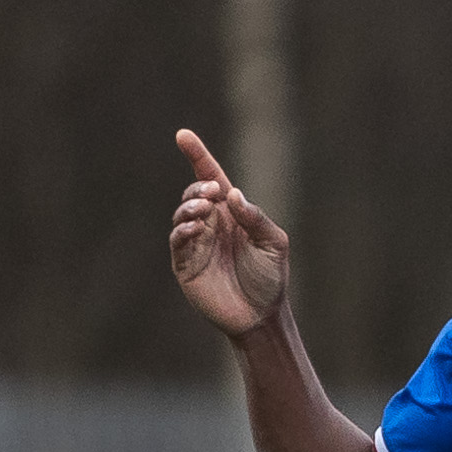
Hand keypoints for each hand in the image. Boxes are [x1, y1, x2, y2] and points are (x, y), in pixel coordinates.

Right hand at [169, 130, 288, 338]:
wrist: (261, 316)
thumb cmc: (270, 278)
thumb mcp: (274, 242)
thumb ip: (256, 218)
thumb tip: (232, 195)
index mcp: (232, 213)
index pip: (211, 177)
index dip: (197, 155)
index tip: (182, 135)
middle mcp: (211, 223)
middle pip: (194, 192)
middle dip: (198, 186)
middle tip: (212, 192)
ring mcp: (196, 243)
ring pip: (182, 214)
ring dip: (190, 206)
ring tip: (204, 209)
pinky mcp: (186, 264)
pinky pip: (177, 241)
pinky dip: (183, 230)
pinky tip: (195, 228)